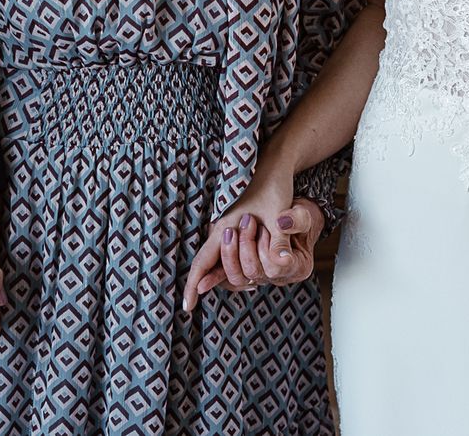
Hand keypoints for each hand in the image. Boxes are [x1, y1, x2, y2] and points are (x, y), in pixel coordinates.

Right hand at [181, 170, 311, 309]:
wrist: (274, 162)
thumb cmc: (274, 186)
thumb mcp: (278, 214)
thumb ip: (278, 241)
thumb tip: (282, 264)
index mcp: (226, 225)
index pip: (204, 261)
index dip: (194, 285)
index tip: (187, 306)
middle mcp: (221, 225)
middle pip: (207, 261)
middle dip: (208, 281)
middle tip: (203, 299)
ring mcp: (226, 222)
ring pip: (216, 255)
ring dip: (220, 272)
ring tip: (221, 287)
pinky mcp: (235, 219)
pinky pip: (225, 247)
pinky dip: (228, 261)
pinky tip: (239, 268)